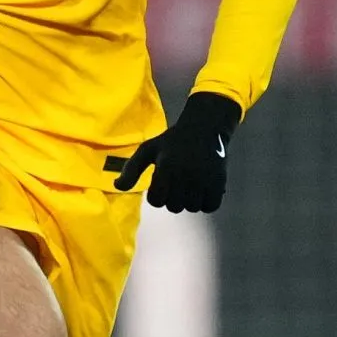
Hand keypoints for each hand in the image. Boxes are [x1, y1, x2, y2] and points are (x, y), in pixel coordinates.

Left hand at [111, 91, 242, 212]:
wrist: (205, 127)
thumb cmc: (172, 140)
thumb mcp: (148, 149)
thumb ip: (131, 169)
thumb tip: (117, 186)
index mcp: (166, 167)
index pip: (156, 200)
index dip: (156, 194)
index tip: (161, 183)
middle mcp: (185, 175)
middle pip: (173, 207)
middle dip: (172, 198)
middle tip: (176, 183)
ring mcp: (204, 180)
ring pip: (192, 208)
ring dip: (188, 201)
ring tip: (188, 186)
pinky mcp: (219, 182)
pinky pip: (210, 206)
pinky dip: (205, 203)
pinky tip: (202, 191)